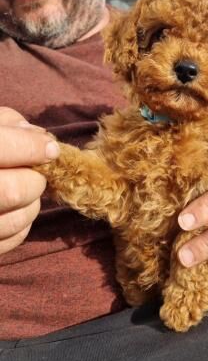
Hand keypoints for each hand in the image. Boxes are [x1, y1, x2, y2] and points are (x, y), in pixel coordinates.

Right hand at [0, 107, 59, 254]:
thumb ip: (6, 122)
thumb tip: (40, 137)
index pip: (1, 147)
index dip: (33, 147)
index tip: (50, 148)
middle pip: (14, 191)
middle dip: (35, 179)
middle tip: (34, 172)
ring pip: (17, 218)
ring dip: (32, 202)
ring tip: (23, 189)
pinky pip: (13, 238)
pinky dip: (23, 222)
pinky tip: (13, 208)